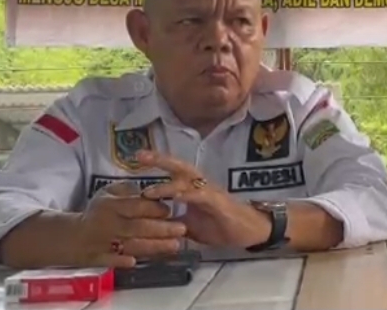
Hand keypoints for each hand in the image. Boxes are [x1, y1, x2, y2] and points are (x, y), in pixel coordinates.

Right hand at [76, 181, 186, 267]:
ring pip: (132, 245)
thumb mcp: (108, 192)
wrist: (72, 236)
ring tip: (175, 245)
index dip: (154, 208)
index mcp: (111, 205)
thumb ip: (127, 189)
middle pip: (138, 227)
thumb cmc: (98, 211)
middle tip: (182, 229)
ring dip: (154, 246)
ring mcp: (104, 242)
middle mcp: (108, 224)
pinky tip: (138, 261)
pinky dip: (124, 261)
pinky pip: (113, 260)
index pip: (136, 206)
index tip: (170, 210)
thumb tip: (149, 189)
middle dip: (162, 229)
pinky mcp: (99, 258)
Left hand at [136, 151, 271, 248]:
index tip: (136, 157)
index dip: (157, 164)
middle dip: (160, 160)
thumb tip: (151, 225)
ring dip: (168, 185)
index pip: (174, 172)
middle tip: (140, 155)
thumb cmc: (222, 226)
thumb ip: (173, 222)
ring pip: (188, 181)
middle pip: (179, 167)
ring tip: (149, 191)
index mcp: (194, 188)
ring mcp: (210, 192)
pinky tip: (175, 198)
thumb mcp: (191, 226)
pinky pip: (201, 196)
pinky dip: (187, 196)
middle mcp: (201, 185)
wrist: (249, 231)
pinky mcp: (218, 203)